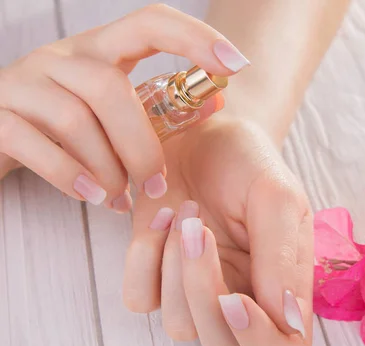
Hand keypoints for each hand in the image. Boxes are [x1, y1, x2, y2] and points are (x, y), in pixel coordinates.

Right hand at [0, 4, 246, 211]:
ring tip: (122, 199)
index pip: (150, 22)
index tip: (235, 66)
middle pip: (109, 87)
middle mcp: (61, 58)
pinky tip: (92, 195)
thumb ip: (157, 108)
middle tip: (156, 186)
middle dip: (142, 146)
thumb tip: (217, 99)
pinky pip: (33, 144)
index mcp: (99, 50)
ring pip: (75, 119)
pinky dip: (70, 176)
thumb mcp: (113, 111)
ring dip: (109, 168)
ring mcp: (23, 83)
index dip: (195, 38)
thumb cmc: (68, 128)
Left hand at [124, 116, 313, 345]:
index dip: (262, 343)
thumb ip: (284, 256)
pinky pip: (140, 300)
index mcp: (282, 283)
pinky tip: (161, 217)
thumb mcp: (277, 195)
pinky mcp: (156, 273)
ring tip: (186, 213)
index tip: (236, 300)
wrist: (204, 129)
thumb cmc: (248, 160)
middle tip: (200, 231)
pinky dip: (144, 260)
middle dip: (204, 295)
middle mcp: (242, 295)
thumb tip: (289, 319)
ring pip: (179, 327)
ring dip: (175, 267)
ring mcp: (195, 288)